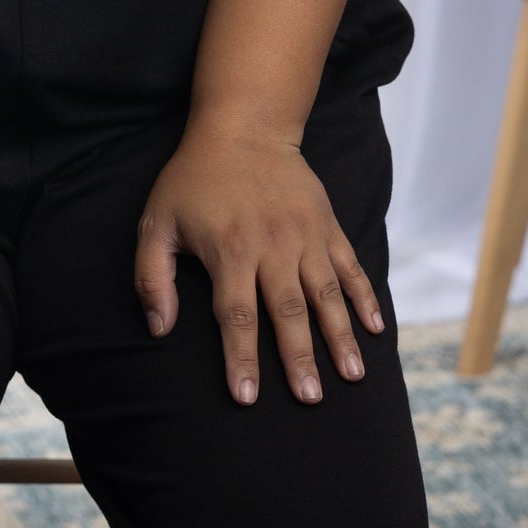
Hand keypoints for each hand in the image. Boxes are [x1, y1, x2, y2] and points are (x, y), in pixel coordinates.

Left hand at [133, 122, 383, 404]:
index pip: (235, 316)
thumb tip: (159, 329)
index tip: (246, 397)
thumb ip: (152, 277)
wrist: (244, 128)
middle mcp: (272, 247)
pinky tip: (375, 331)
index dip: (241, 358)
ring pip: (326, 295)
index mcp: (230, 251)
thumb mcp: (156, 223)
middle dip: (299, 358)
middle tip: (309, 399)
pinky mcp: (327, 227)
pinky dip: (364, 298)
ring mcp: (305, 237)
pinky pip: (350, 267)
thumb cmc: (193, 181)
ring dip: (340, 336)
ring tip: (352, 376)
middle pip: (288, 312)